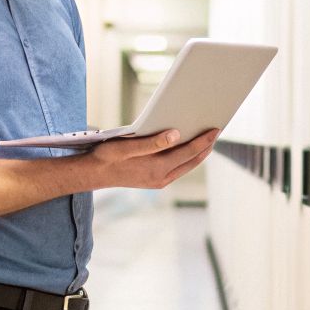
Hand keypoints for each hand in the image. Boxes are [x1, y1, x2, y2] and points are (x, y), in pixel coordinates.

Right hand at [86, 129, 219, 189]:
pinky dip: (186, 158)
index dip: (204, 140)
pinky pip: (177, 168)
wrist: (93, 174)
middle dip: (206, 146)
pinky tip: (187, 147)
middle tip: (217, 131)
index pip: (188, 152)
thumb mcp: (127, 146)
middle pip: (192, 161)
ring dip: (198, 153)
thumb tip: (177, 134)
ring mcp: (159, 181)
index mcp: (157, 168)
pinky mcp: (155, 181)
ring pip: (186, 166)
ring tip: (207, 138)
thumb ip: (153, 142)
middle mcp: (161, 178)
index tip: (216, 128)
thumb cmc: (107, 156)